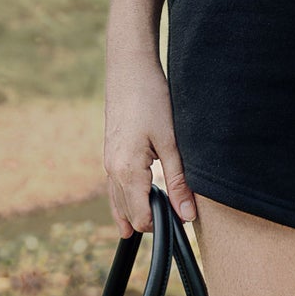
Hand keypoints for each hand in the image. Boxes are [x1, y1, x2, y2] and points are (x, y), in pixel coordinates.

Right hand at [103, 43, 199, 236]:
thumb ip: (178, 182)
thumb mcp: (171, 143)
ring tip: (162, 213)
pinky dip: (129, 198)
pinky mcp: (111, 153)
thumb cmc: (151, 100)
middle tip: (177, 214)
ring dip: (138, 211)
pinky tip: (142, 199)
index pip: (140, 218)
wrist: (129, 70)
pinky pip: (116, 187)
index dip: (162, 225)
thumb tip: (186, 216)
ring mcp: (108, 162)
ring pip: (119, 202)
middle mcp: (112, 171)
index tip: (182, 217)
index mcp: (126, 171)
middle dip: (152, 220)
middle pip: (128, 215)